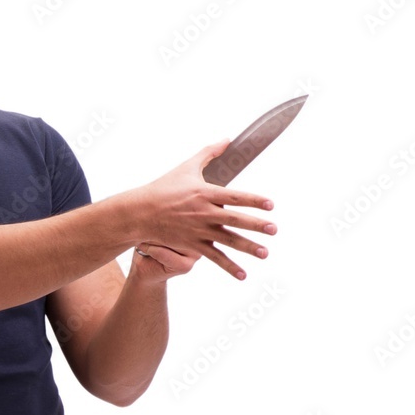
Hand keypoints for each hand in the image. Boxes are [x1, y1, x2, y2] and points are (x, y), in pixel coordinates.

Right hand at [121, 138, 276, 279]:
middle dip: (255, 225)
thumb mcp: (186, 167)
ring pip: (227, 239)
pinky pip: (214, 257)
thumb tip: (227, 139)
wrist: (140, 212)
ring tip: (265, 253)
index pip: (234, 196)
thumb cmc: (164, 187)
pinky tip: (243, 275)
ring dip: (248, 247)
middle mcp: (203, 212)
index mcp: (204, 192)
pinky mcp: (192, 245)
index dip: (253, 200)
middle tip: (274, 229)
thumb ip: (209, 153)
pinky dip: (228, 266)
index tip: (270, 204)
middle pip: (234, 219)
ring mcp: (198, 230)